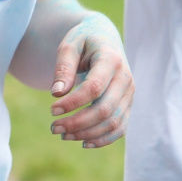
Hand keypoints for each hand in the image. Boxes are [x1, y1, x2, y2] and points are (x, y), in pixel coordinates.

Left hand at [48, 14, 133, 148]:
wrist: (105, 38)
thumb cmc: (83, 41)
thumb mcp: (69, 45)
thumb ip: (63, 67)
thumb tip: (56, 94)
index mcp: (111, 59)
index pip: (94, 88)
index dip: (73, 103)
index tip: (52, 110)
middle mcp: (125, 78)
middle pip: (105, 109)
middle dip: (78, 123)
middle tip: (53, 128)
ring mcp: (129, 93)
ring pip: (113, 122)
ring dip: (87, 133)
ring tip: (63, 134)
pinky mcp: (128, 104)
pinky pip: (120, 128)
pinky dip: (103, 139)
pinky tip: (82, 142)